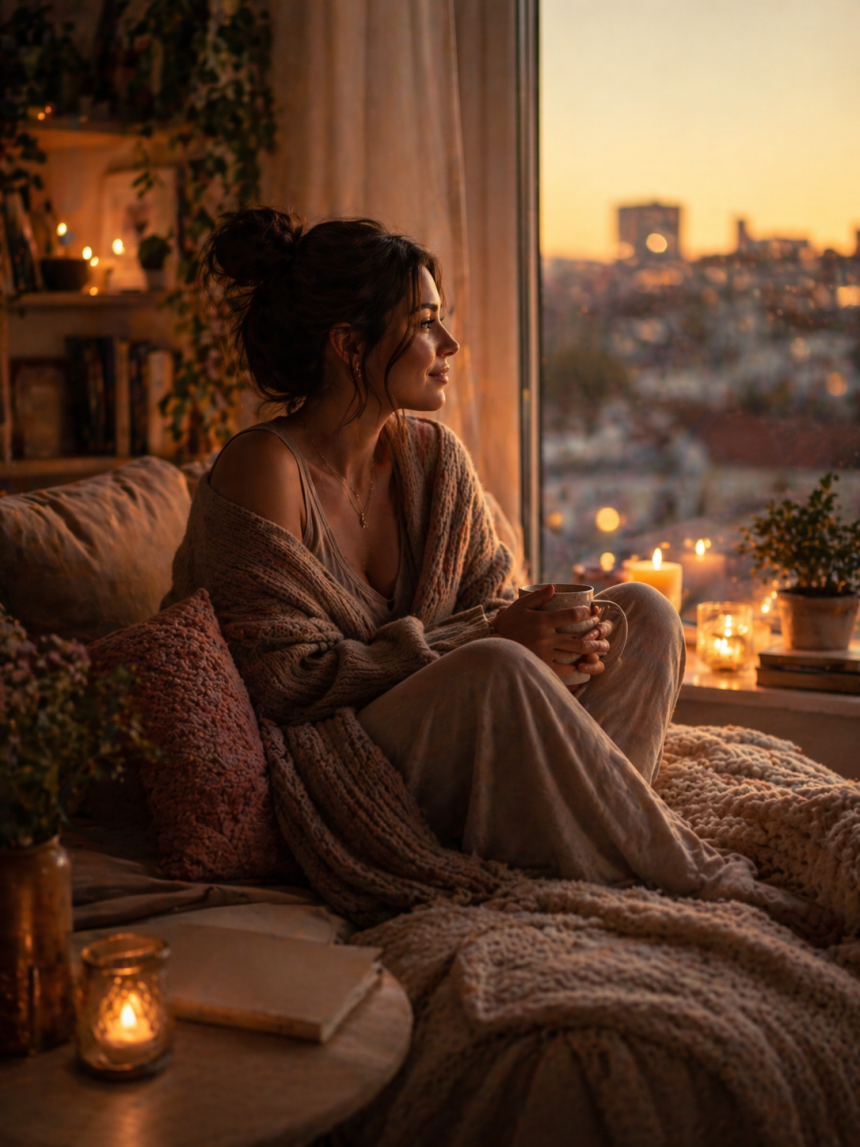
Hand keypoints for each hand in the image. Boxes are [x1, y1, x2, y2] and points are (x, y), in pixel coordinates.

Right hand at [492, 584, 613, 682]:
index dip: (586, 613)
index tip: (593, 612)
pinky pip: (563, 668)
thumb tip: (553, 587)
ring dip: (588, 651)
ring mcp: (545, 653)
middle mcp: (547, 637)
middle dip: (595, 636)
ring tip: (598, 649)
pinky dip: (574, 666)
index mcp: (543, 621)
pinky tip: (580, 663)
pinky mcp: (542, 664)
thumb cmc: (507, 623)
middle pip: (579, 638)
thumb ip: (537, 596)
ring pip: (574, 653)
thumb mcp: (520, 606)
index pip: (572, 615)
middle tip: (603, 634)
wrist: (492, 645)